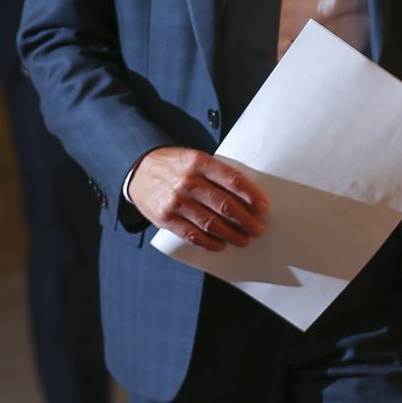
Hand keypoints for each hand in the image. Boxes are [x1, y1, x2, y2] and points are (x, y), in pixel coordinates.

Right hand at [127, 146, 268, 250]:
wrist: (138, 169)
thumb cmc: (174, 165)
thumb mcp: (194, 157)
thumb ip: (216, 172)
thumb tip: (246, 195)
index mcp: (199, 162)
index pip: (233, 180)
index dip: (252, 196)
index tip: (263, 208)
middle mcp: (188, 181)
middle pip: (226, 205)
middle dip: (247, 220)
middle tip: (258, 229)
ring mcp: (176, 201)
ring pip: (211, 223)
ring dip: (232, 235)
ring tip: (244, 240)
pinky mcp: (166, 218)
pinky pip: (193, 235)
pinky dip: (210, 243)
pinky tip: (220, 245)